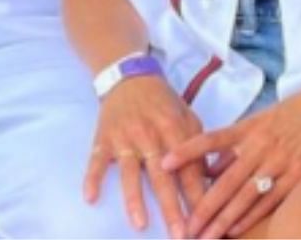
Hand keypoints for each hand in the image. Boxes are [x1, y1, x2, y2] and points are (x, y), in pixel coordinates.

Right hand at [84, 75, 206, 236]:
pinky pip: (97, 161)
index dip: (197, 198)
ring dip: (135, 199)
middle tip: (180, 236)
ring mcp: (124, 137)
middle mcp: (149, 135)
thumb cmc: (163, 101)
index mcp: (174, 131)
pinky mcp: (103, 138)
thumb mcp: (189, 118)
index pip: (189, 171)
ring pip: (130, 173)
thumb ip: (199, 149)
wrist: (129, 76)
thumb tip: (210, 182)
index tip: (206, 224)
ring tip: (141, 225)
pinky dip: (92, 178)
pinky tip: (90, 198)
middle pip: (162, 178)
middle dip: (172, 209)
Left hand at [162, 81, 300, 238]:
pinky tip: (235, 230)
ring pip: (245, 196)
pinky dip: (251, 216)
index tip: (164, 164)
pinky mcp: (300, 175)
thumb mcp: (258, 121)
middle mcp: (260, 146)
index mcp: (247, 128)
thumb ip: (233, 144)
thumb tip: (208, 170)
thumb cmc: (291, 114)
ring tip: (206, 236)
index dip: (186, 151)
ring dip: (224, 219)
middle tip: (186, 226)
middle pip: (225, 181)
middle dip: (203, 207)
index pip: (209, 140)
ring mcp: (280, 162)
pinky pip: (271, 201)